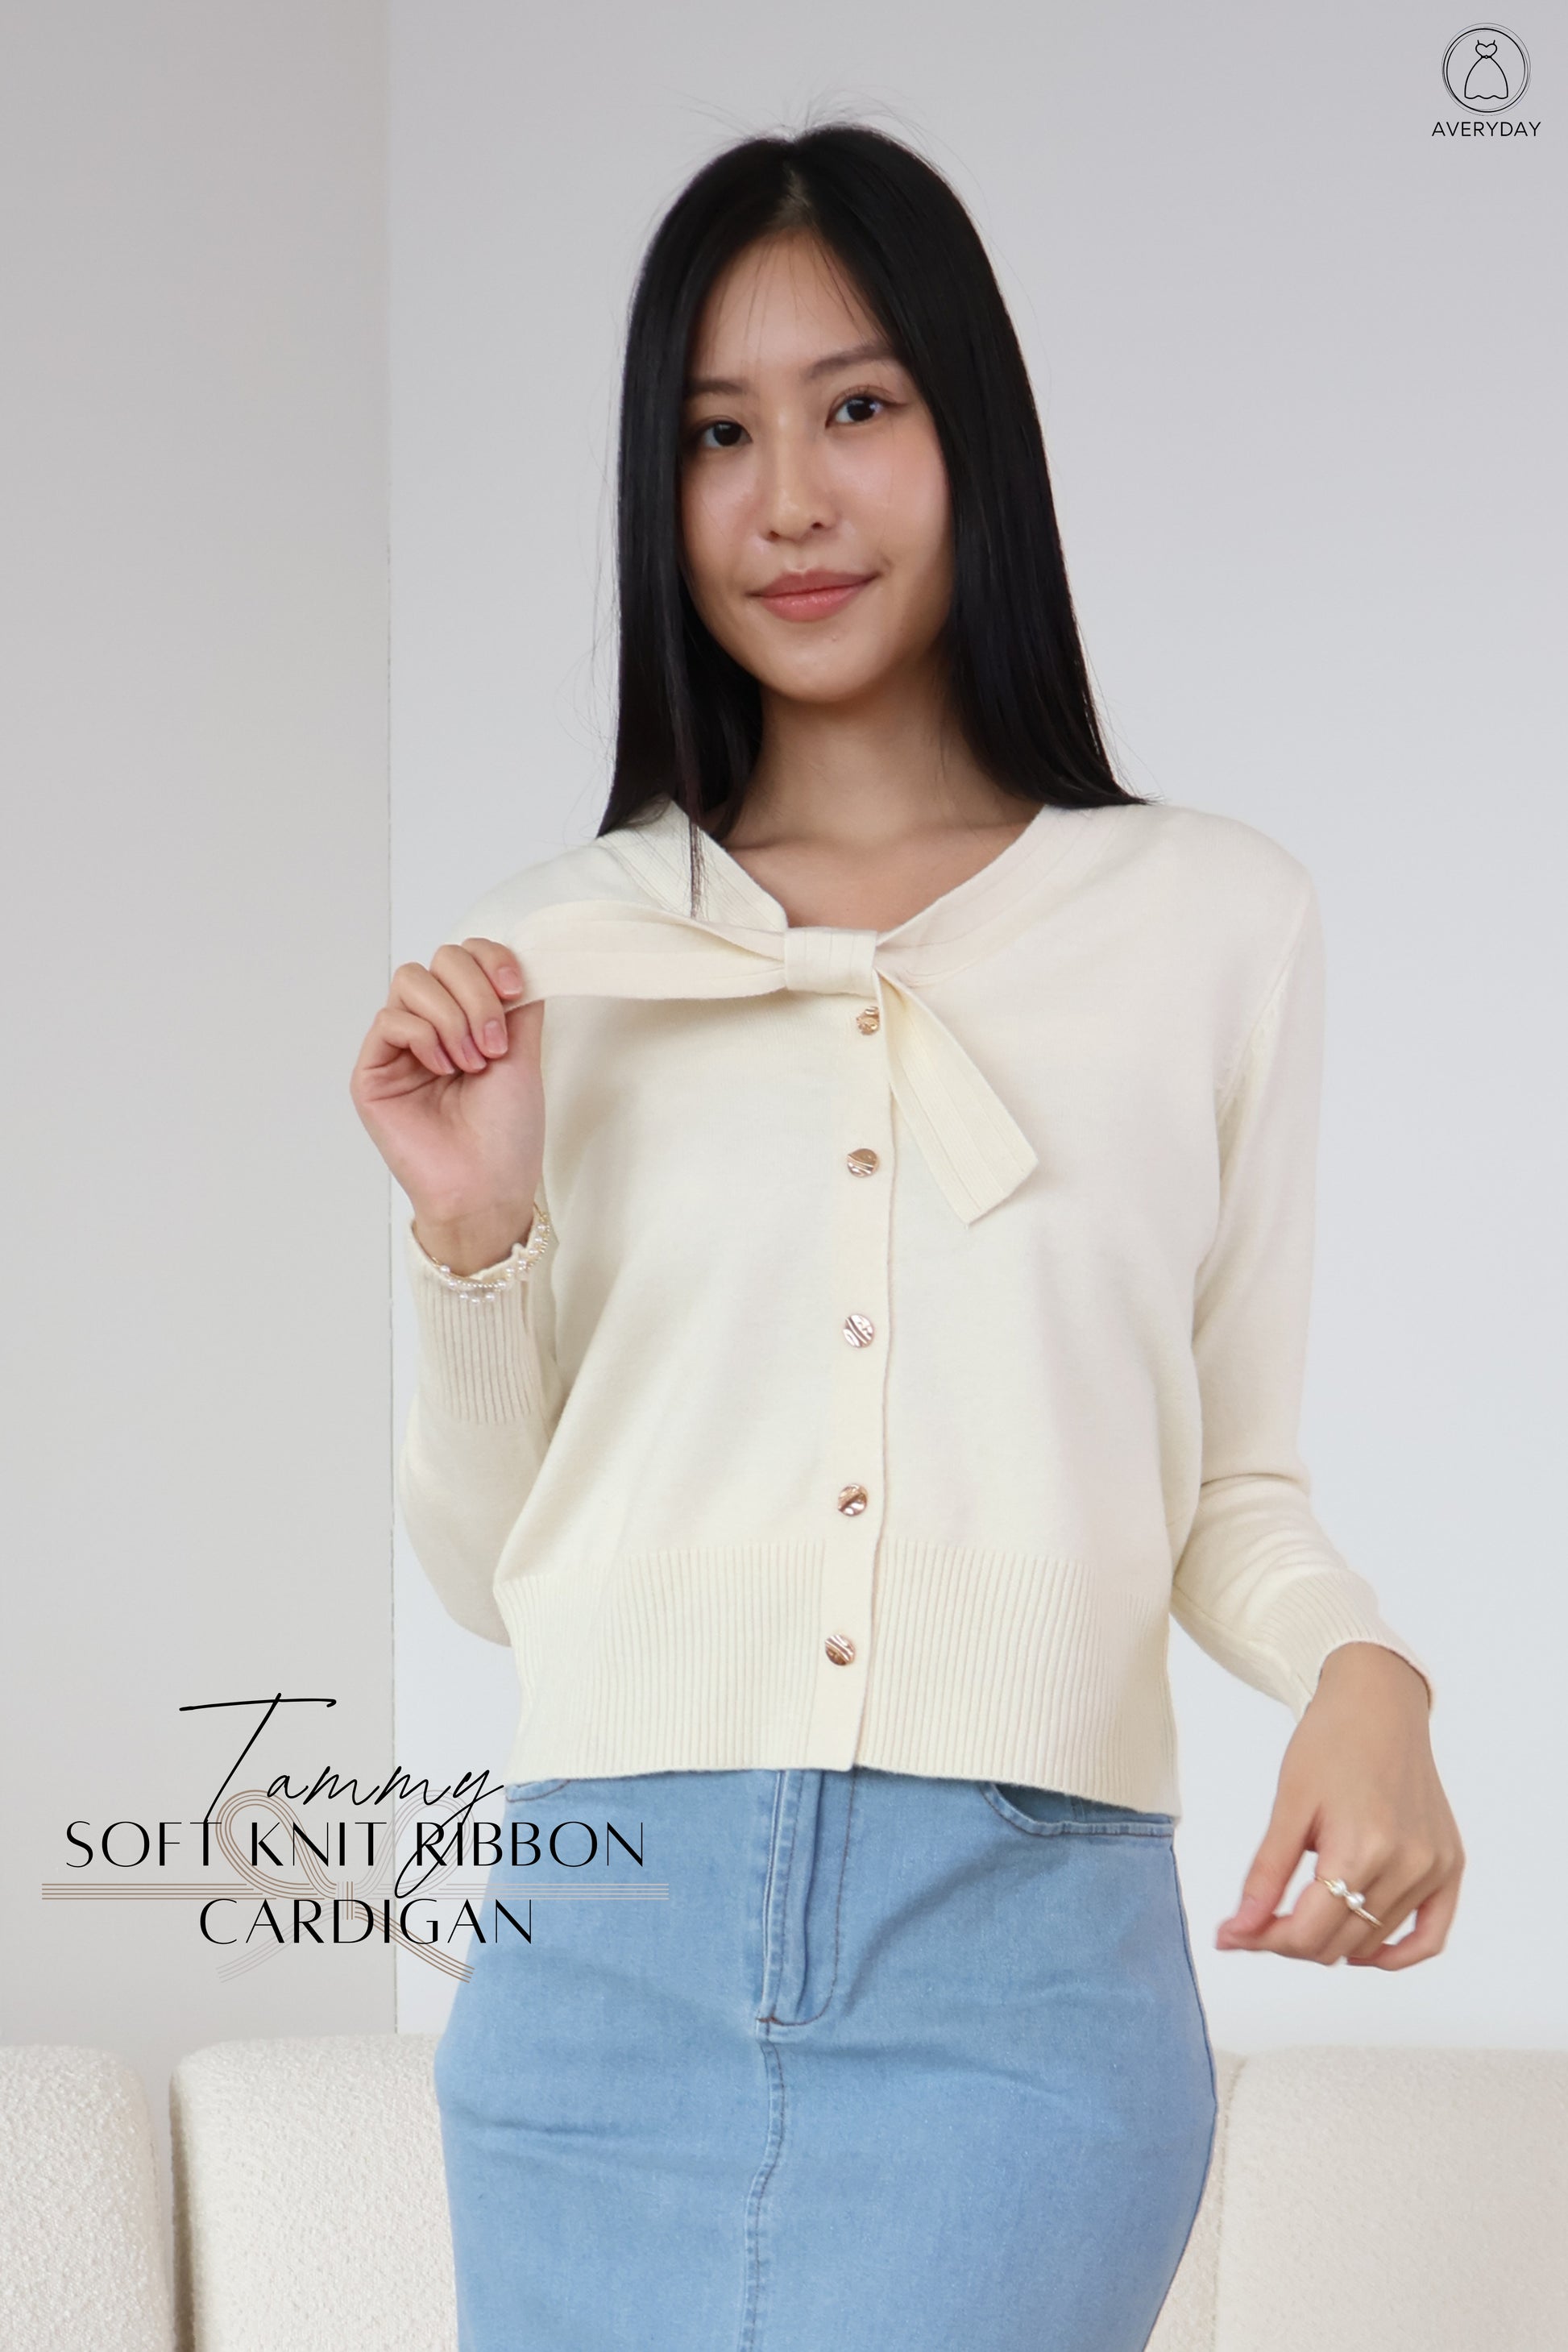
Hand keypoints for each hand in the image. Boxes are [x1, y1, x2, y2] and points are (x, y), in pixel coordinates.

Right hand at [349, 937, 543, 1272]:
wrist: (487, 1186)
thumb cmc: (508, 1133)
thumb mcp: (525, 1053)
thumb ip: (518, 1003)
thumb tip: (518, 959)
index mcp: (466, 1020)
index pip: (465, 957)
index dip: (490, 959)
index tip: (515, 989)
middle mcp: (431, 1028)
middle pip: (439, 960)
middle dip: (475, 992)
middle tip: (494, 1044)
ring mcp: (399, 1048)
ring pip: (411, 980)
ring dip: (451, 1016)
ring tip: (471, 1063)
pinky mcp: (373, 1072)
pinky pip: (390, 1020)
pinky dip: (424, 1036)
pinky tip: (443, 1069)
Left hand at [1214, 1642, 1463, 1968]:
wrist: (1379, 1705)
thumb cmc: (1331, 1742)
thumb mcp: (1288, 1805)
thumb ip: (1266, 1873)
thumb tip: (1239, 1929)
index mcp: (1362, 1847)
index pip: (1308, 1931)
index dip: (1263, 1940)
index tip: (1230, 1935)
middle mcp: (1407, 1864)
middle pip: (1339, 1943)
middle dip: (1288, 1941)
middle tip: (1253, 1924)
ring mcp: (1434, 1868)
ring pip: (1373, 1941)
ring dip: (1331, 1943)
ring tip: (1295, 1919)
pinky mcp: (1450, 1866)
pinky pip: (1430, 1936)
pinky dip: (1395, 1954)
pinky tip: (1359, 1951)